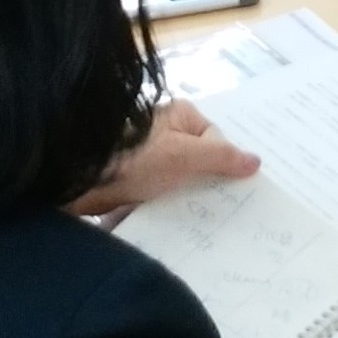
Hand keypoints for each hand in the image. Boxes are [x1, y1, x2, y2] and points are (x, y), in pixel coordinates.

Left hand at [67, 100, 258, 217]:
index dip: (221, 163)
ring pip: (182, 180)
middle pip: (200, 161)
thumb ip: (221, 157)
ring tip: (196, 218)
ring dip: (187, 199)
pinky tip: (174, 223)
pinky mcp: (136, 179)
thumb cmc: (134, 160)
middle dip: (206, 184)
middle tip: (219, 208)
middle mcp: (165, 131)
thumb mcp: (184, 156)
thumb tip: (256, 161)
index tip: (225, 187)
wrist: (81, 179)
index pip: (216, 140)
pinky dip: (168, 206)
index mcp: (179, 115)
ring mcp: (149, 156)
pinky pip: (163, 193)